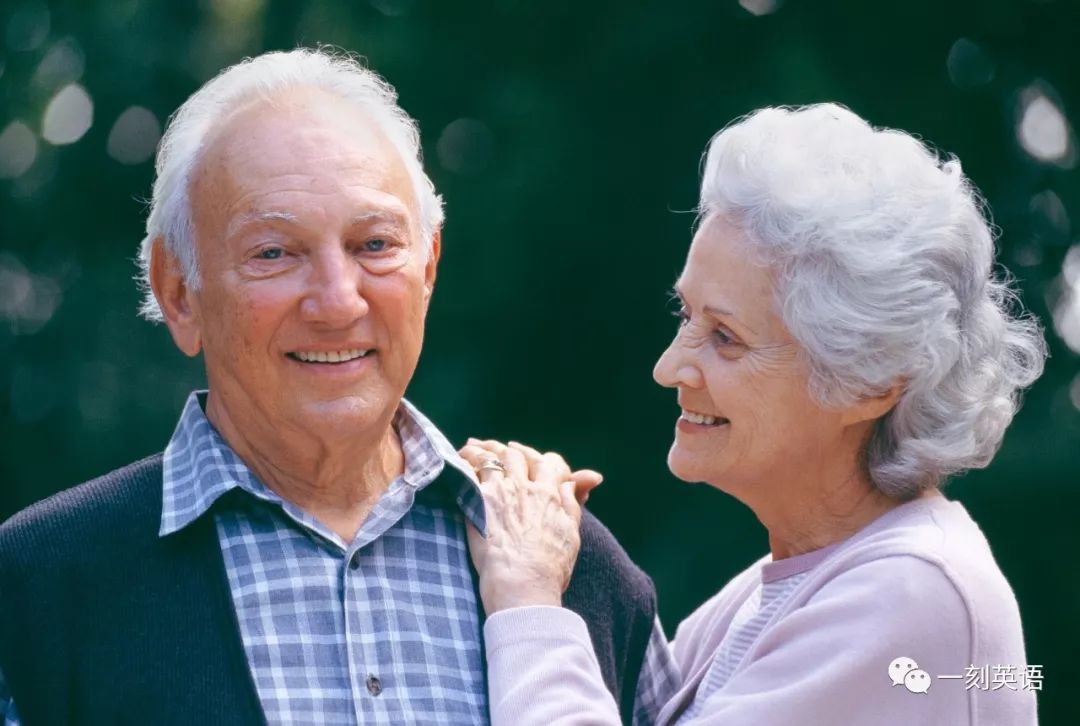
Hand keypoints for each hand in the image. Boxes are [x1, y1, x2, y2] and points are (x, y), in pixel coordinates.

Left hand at [459, 439, 601, 613]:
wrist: (523, 586)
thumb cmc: (550, 569)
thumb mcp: (572, 535)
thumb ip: (573, 504)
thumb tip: (579, 482)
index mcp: (550, 495)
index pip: (550, 463)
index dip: (544, 460)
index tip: (534, 460)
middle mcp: (526, 488)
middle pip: (518, 455)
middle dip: (509, 449)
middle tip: (499, 449)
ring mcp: (500, 492)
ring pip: (492, 457)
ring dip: (483, 449)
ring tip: (473, 448)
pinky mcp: (478, 502)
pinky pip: (469, 470)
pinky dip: (464, 461)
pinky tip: (459, 460)